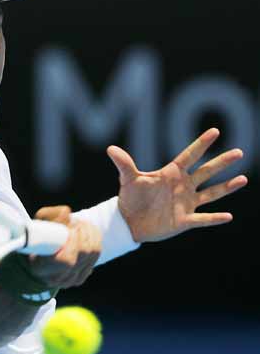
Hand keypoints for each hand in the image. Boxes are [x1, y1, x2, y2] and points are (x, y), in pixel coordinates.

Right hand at [27, 206, 101, 287]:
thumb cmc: (36, 238)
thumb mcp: (38, 224)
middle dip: (83, 232)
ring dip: (89, 232)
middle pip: (84, 254)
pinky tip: (85, 230)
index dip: (74, 242)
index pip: (67, 260)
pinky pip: (96, 253)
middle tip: (75, 222)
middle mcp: (58, 279)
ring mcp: (71, 280)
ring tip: (79, 224)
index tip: (71, 229)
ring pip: (93, 252)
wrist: (36, 256)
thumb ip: (50, 217)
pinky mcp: (82, 275)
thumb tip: (67, 212)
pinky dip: (94, 237)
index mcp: (41, 268)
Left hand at [107, 128, 247, 242]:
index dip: (201, 144)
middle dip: (221, 162)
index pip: (189, 156)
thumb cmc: (131, 198)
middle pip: (206, 172)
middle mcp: (182, 186)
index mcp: (171, 173)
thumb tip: (110, 149)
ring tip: (243, 179)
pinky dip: (214, 218)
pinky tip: (228, 216)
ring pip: (211, 193)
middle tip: (239, 152)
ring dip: (227, 187)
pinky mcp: (185, 220)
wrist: (128, 221)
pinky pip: (203, 219)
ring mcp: (186, 203)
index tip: (215, 131)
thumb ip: (124, 164)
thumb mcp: (129, 179)